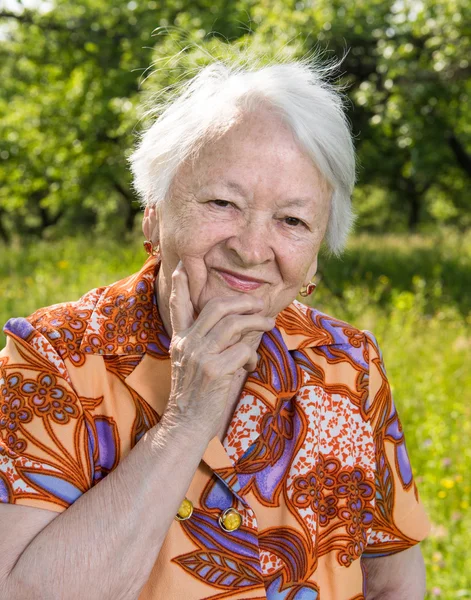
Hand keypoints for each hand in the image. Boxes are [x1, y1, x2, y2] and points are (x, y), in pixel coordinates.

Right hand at [162, 261, 274, 439]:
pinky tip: (251, 366)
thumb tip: (239, 323)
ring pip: (234, 324)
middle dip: (242, 301)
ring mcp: (199, 356)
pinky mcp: (214, 371)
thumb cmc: (194, 394)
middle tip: (259, 303)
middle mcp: (187, 343)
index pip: (178, 305)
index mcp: (180, 339)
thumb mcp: (191, 363)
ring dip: (257, 322)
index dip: (181, 284)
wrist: (184, 425)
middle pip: (216, 307)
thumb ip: (207, 342)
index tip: (182, 266)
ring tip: (268, 323)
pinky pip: (243, 350)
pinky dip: (252, 355)